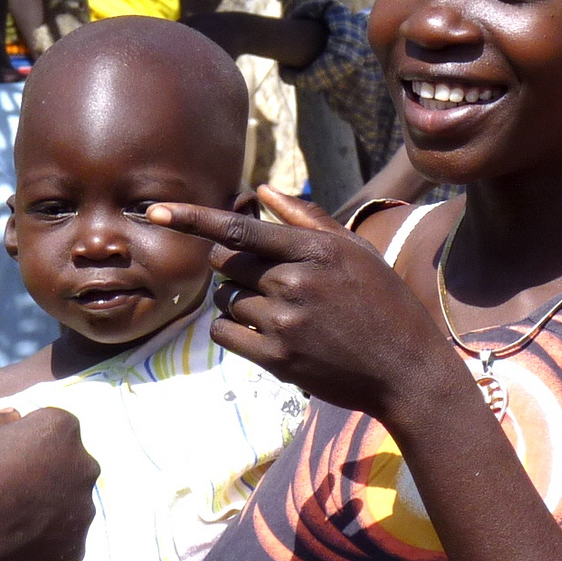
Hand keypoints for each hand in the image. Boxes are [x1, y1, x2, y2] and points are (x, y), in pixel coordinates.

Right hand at [0, 409, 97, 560]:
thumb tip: (14, 416)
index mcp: (60, 429)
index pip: (52, 425)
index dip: (26, 437)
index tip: (4, 454)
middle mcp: (84, 467)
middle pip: (68, 463)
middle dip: (46, 470)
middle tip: (9, 487)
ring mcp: (84, 513)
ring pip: (69, 503)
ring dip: (48, 506)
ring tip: (9, 521)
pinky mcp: (76, 551)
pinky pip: (63, 539)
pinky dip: (45, 541)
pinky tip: (15, 546)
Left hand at [148, 186, 469, 421]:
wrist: (407, 370)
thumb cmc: (383, 302)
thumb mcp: (354, 250)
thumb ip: (304, 218)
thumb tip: (262, 190)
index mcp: (315, 250)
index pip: (238, 229)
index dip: (191, 218)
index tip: (154, 211)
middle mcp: (296, 283)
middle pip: (224, 263)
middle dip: (230, 265)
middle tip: (264, 278)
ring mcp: (285, 323)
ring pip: (225, 298)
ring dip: (237, 299)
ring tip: (280, 310)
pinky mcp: (277, 359)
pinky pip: (224, 332)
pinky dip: (231, 328)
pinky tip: (263, 331)